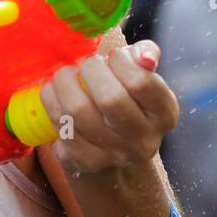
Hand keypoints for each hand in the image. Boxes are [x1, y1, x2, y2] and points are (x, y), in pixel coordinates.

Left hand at [39, 40, 178, 175]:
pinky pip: (62, 125)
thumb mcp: (144, 75)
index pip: (142, 83)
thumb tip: (144, 56)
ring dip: (65, 82)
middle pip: (110, 99)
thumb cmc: (128, 96)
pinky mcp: (86, 161)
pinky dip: (51, 101)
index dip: (120, 61)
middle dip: (91, 70)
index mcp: (165, 114)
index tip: (112, 56)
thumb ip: (146, 55)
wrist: (113, 146)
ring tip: (65, 72)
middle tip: (86, 63)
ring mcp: (115, 154)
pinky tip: (54, 90)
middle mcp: (144, 140)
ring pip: (79, 111)